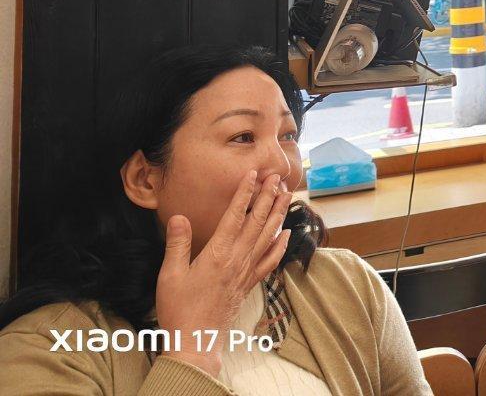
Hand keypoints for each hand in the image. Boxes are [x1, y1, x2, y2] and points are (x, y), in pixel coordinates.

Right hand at [154, 171, 292, 376]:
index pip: (235, 216)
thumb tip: (180, 217)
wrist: (195, 341)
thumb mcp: (169, 274)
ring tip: (287, 196)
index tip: (254, 174)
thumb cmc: (178, 308)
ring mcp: (246, 272)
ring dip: (278, 214)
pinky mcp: (249, 284)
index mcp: (217, 254)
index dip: (245, 193)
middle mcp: (237, 259)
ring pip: (267, 236)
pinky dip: (280, 245)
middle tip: (277, 177)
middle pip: (257, 222)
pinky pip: (270, 260)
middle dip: (268, 196)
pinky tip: (286, 234)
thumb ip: (177, 244)